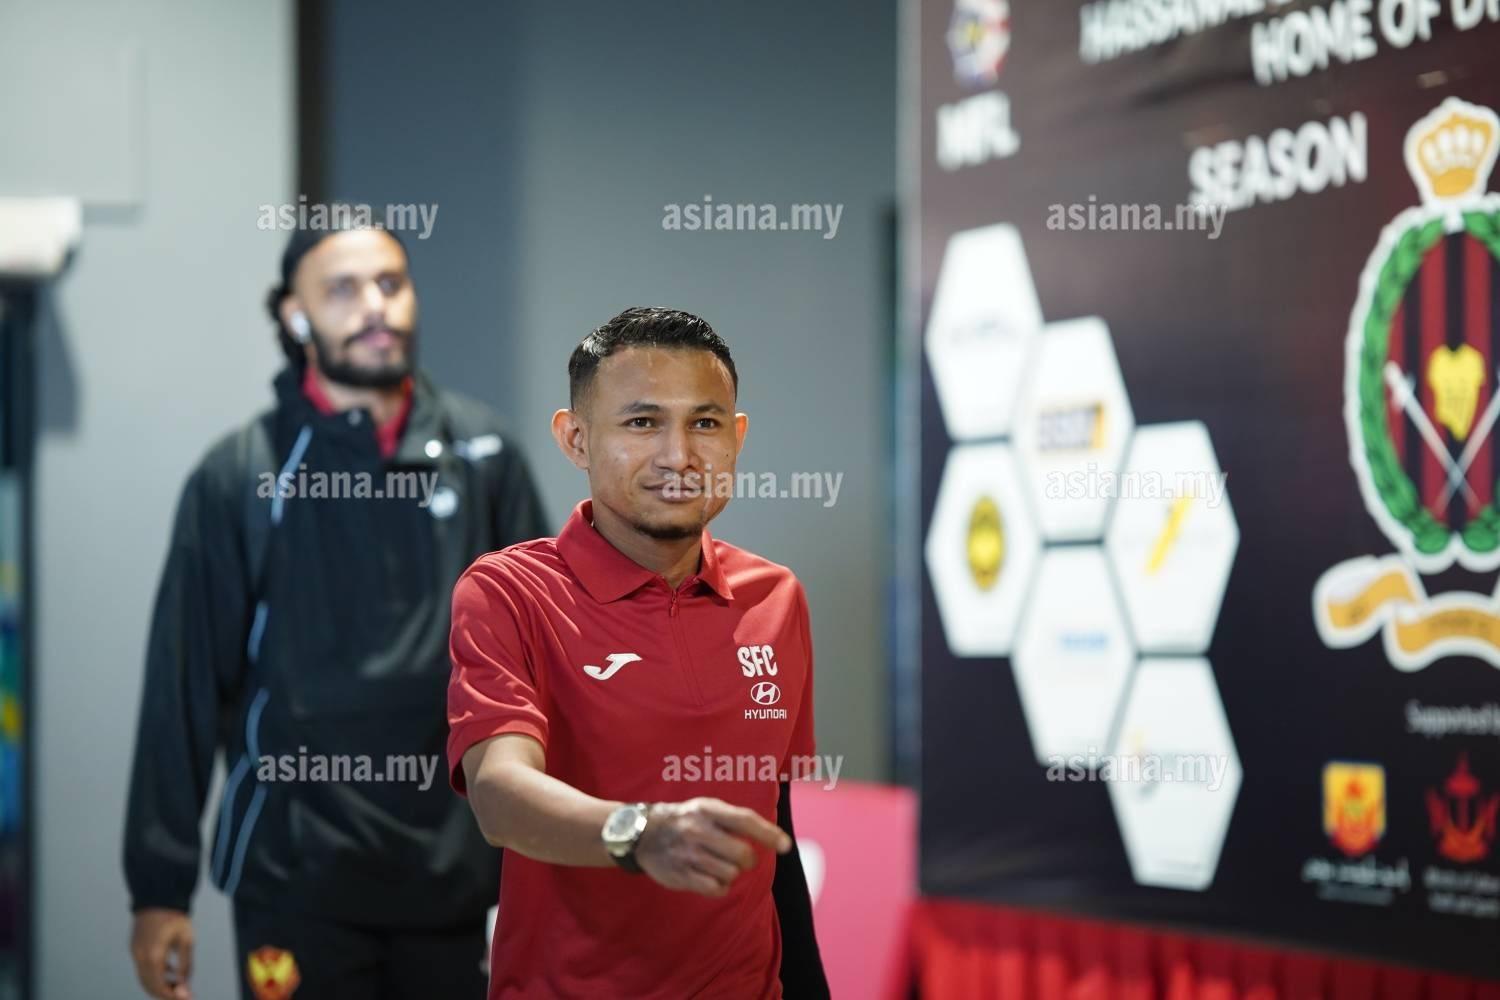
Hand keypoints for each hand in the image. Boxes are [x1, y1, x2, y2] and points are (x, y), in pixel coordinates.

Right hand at [130, 908, 193, 999]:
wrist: (159, 896)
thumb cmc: (176, 917)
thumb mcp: (186, 940)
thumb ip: (185, 965)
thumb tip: (184, 987)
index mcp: (153, 955)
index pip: (158, 985)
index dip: (170, 995)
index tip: (185, 998)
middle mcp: (140, 956)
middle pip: (149, 985)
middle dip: (164, 993)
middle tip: (182, 995)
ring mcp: (135, 952)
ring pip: (144, 978)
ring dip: (159, 984)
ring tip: (178, 984)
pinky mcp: (135, 947)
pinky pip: (143, 967)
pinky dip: (155, 973)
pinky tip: (170, 971)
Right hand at [634, 798, 790, 897]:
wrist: (642, 834)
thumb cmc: (687, 820)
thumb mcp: (707, 808)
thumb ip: (736, 820)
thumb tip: (775, 838)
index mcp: (708, 810)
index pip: (745, 820)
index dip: (769, 834)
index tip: (786, 846)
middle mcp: (698, 830)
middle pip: (742, 854)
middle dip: (748, 860)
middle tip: (740, 858)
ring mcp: (688, 854)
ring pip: (731, 874)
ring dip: (732, 873)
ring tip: (720, 865)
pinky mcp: (681, 875)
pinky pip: (716, 889)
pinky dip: (720, 887)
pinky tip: (712, 877)